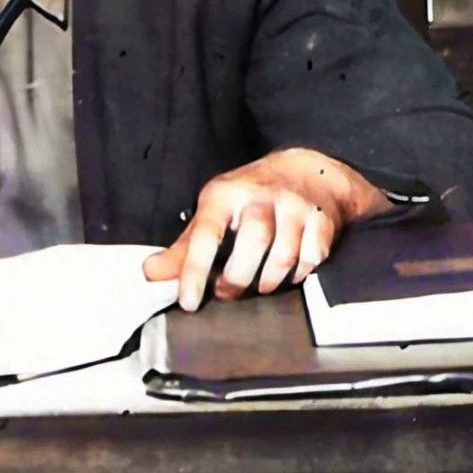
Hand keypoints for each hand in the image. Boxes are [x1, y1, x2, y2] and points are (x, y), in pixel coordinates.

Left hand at [145, 147, 390, 310]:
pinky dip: (299, 274)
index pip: (206, 233)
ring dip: (269, 281)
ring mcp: (296, 206)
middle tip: (228, 292)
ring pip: (285, 254)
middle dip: (238, 278)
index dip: (194, 270)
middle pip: (253, 242)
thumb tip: (151, 272)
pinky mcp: (322, 219)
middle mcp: (262, 195)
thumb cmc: (253, 196)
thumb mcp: (215, 211)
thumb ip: (185, 246)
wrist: (311, 170)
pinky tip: (289, 273)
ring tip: (259, 285)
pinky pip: (311, 258)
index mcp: (227, 194)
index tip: (189, 301)